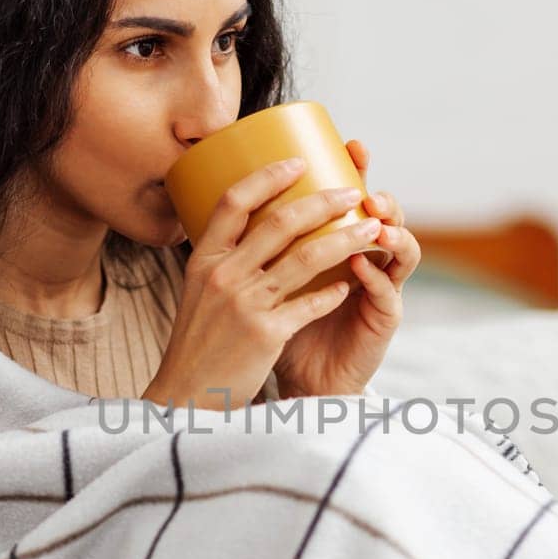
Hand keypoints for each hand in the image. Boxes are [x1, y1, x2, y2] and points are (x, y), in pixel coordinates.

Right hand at [143, 156, 388, 410]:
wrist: (186, 396)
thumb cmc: (198, 343)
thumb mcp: (198, 292)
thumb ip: (223, 261)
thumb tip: (253, 227)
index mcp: (204, 259)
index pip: (234, 201)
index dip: (268, 176)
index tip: (299, 163)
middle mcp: (223, 275)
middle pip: (280, 223)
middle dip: (324, 201)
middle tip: (352, 191)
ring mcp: (245, 304)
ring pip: (306, 258)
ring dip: (345, 239)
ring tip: (371, 229)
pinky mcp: (266, 334)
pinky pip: (311, 304)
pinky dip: (334, 291)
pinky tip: (350, 283)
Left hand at [273, 138, 420, 398]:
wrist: (299, 378)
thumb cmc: (282, 327)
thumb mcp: (270, 278)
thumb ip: (259, 244)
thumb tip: (216, 194)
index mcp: (343, 243)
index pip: (358, 200)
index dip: (360, 170)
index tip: (352, 144)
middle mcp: (369, 260)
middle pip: (389, 216)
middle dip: (381, 194)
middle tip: (364, 185)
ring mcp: (381, 288)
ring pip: (404, 249)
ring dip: (393, 230)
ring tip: (374, 219)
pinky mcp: (384, 320)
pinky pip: (389, 292)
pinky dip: (376, 276)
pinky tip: (360, 266)